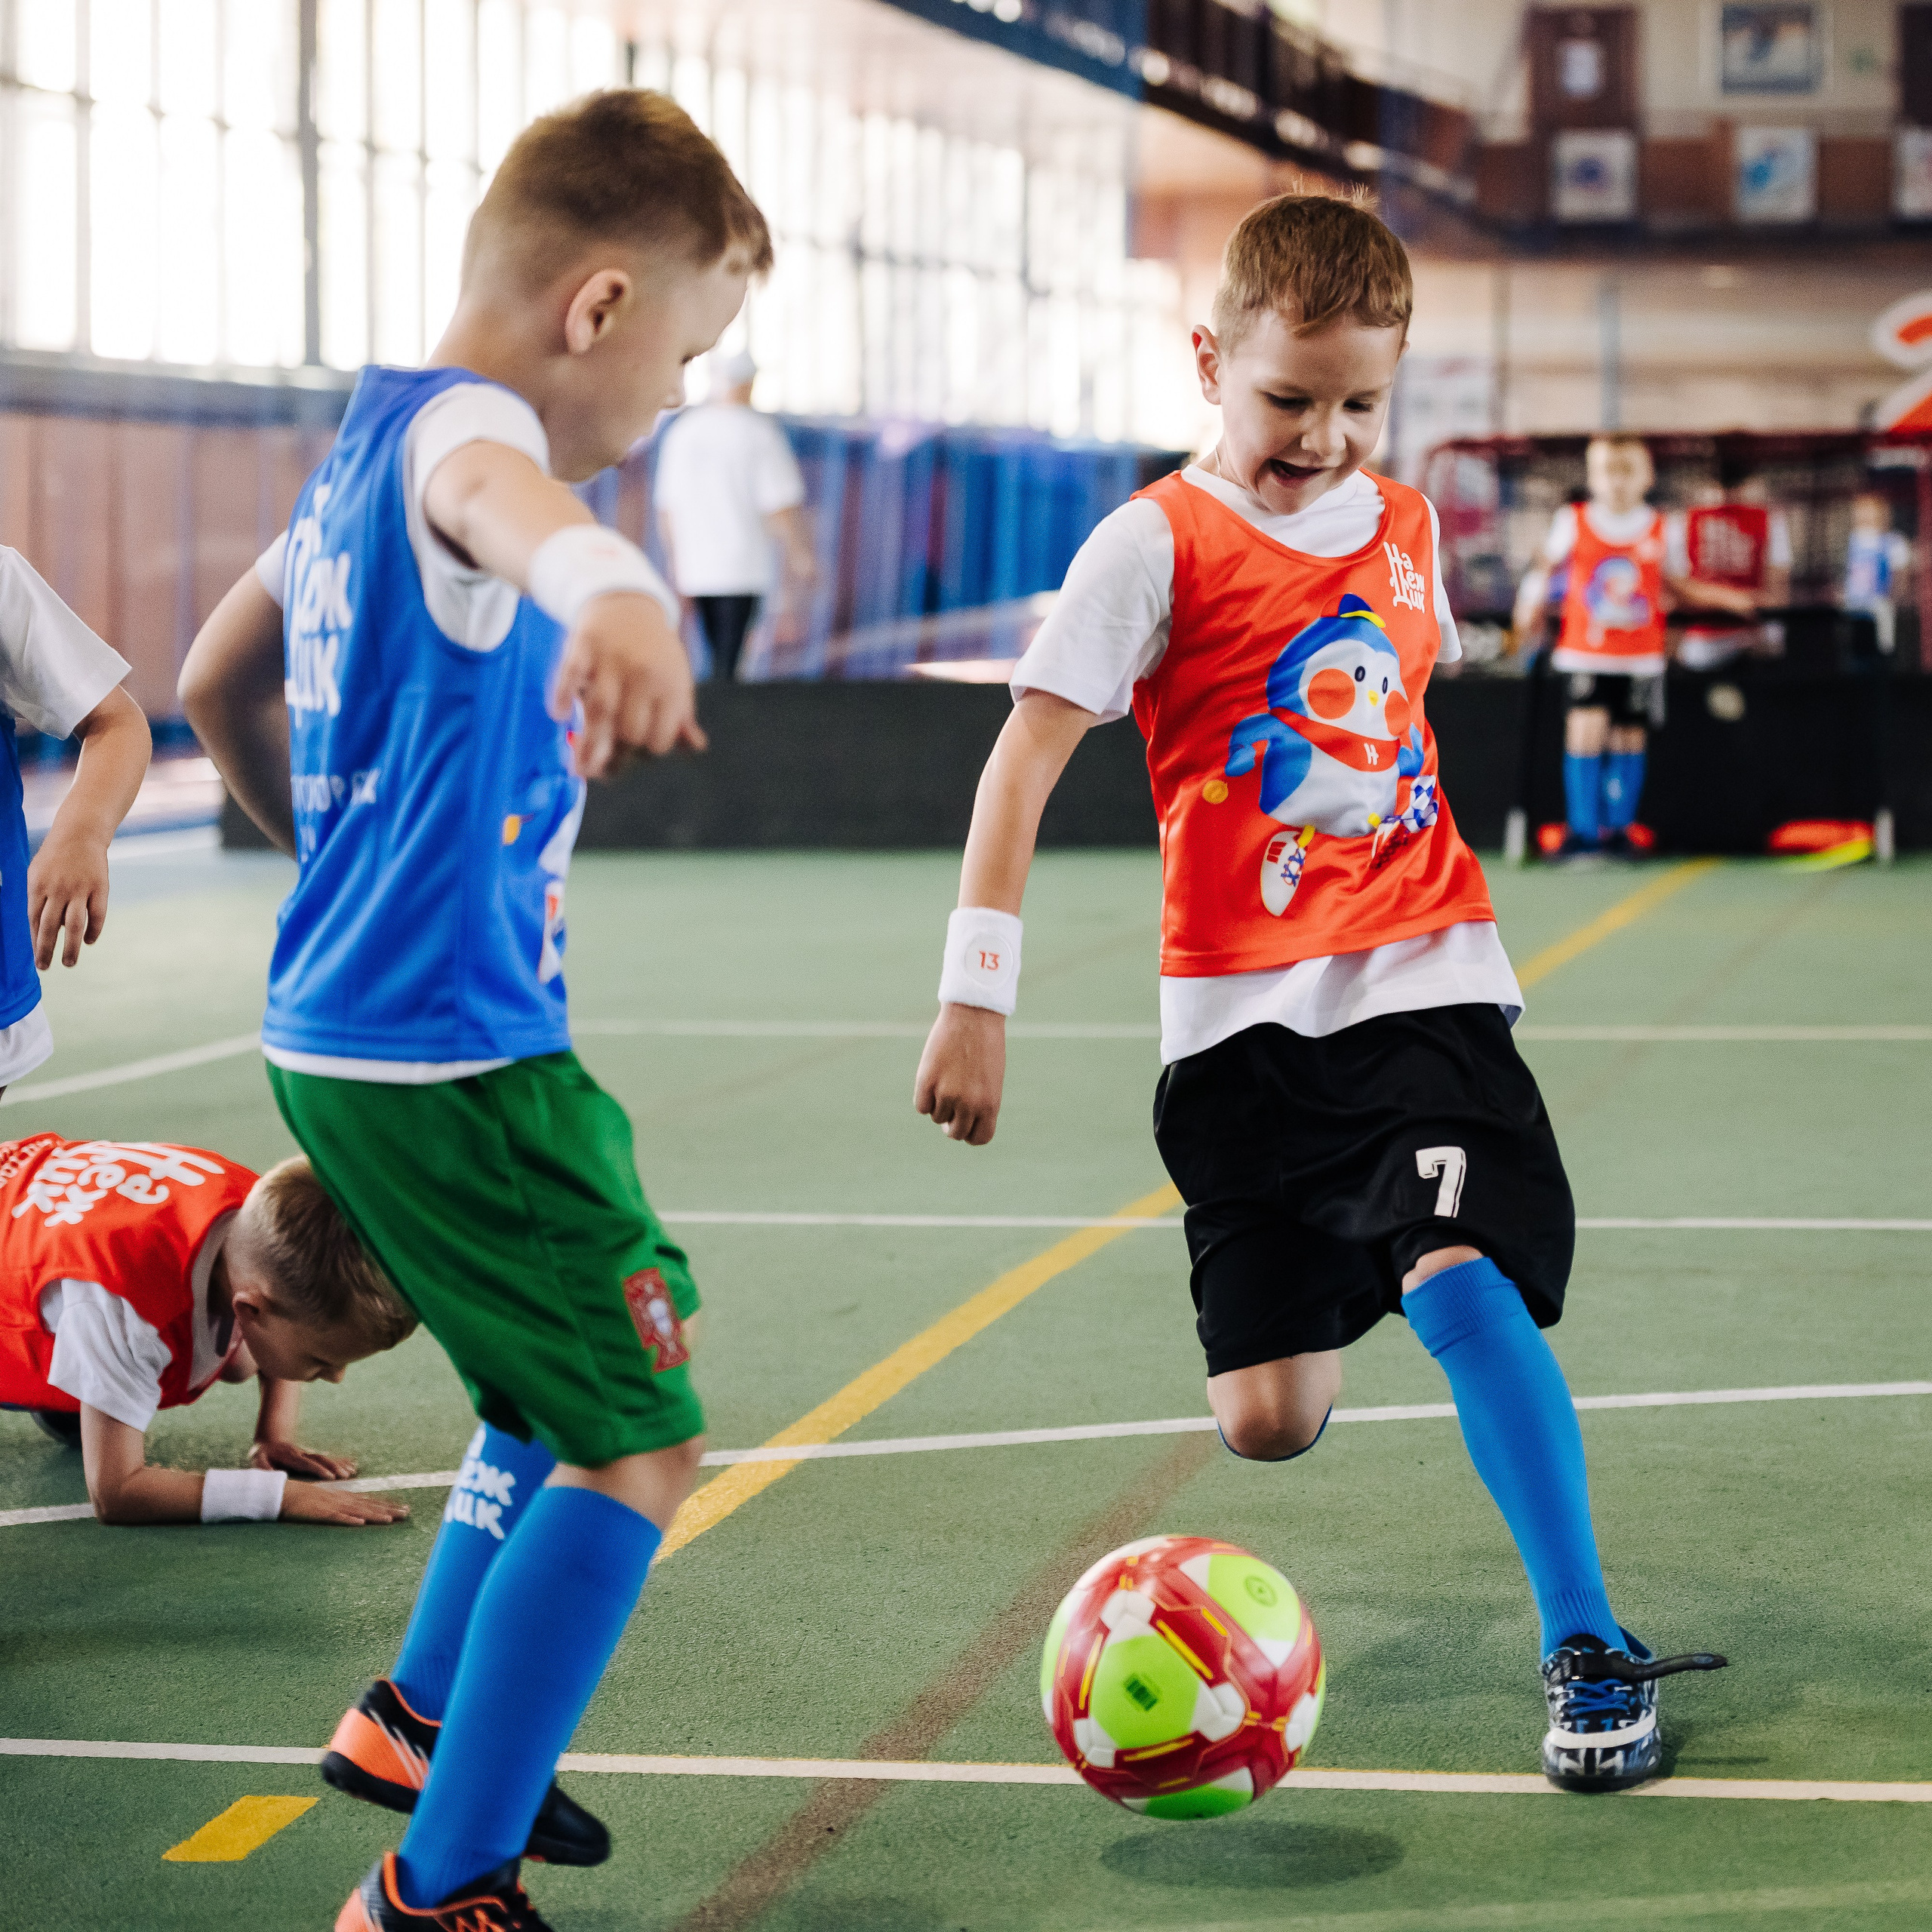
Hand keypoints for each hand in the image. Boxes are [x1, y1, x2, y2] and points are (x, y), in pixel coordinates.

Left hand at [27, 825, 111, 967]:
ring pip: (73, 924)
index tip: (36, 959)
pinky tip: (88, 941)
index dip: (34, 941)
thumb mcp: (36, 874)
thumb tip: (48, 929)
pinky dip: (93, 930)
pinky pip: (97, 915)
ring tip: (69, 963)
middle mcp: (57, 889)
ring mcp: (79, 889)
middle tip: (45, 968)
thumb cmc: (55, 858)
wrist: (79, 833)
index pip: (33, 920)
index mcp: (37, 886)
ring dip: (71, 947)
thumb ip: (38, 900)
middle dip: (46, 949)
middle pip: (50, 926)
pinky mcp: (99, 887)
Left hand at [250, 1438, 357, 1480]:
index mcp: (290, 1456)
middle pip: (320, 1459)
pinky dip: (341, 1461)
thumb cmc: (263, 1455)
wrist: (269, 1440)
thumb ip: (263, 1467)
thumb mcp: (258, 1460)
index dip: (318, 1469)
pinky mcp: (312, 1455)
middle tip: (345, 1475)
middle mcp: (302, 1453)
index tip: (330, 1476)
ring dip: (340, 1464)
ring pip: (326, 1458)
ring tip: (352, 1471)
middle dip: (334, 1467)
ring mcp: (308, 1453)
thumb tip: (268, 1475)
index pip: (306, 1463)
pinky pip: (328, 1458)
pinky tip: (352, 1464)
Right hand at [280, 1483, 409, 1526]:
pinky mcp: (320, 1513)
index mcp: (344, 1498)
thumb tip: (355, 1514)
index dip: (387, 1505)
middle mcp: (342, 1500)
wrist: (283, 1493)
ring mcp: (332, 1506)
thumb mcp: (326, 1502)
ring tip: (391, 1519)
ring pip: (358, 1511)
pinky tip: (360, 1523)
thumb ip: (340, 1506)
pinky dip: (348, 1520)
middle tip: (407, 1513)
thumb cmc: (303, 1498)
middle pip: (369, 1505)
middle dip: (389, 1509)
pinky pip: (336, 1517)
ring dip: (374, 1515)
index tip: (404, 1508)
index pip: (370, 1502)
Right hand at [549, 592, 708, 777]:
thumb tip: (695, 747)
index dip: (648, 749)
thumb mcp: (675, 678)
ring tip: (580, 771)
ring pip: (600, 709)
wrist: (626, 602)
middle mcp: (643, 674)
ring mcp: (612, 659)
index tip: (636, 752)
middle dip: (615, 753)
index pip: (660, 735)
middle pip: (628, 728)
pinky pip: (571, 673)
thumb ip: (681, 715)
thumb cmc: (654, 650)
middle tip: (602, 768)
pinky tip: (559, 714)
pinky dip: (563, 693)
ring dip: (589, 743)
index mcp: (670, 686)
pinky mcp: (584, 645)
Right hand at [914, 1003, 1006, 1145]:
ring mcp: (947, 1093)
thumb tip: (956, 1122)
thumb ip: (979, 1104)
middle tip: (950, 1110)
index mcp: (990, 1104)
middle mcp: (969, 1104)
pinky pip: (921, 1106)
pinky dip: (924, 1098)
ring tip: (946, 1080)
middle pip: (955, 1133)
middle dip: (951, 1124)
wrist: (974, 1017)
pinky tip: (932, 1080)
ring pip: (937, 1117)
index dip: (970, 1134)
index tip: (965, 1125)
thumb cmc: (986, 1046)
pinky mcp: (927, 1082)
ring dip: (939, 1105)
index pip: (979, 1138)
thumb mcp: (990, 1080)